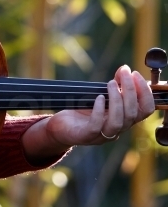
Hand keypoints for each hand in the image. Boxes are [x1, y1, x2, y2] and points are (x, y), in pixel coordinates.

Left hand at [22, 65, 154, 160]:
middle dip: (130, 91)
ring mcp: (102, 135)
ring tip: (111, 83)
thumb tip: (124, 70)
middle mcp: (117, 129)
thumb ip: (115, 87)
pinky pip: (97, 125)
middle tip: (124, 73)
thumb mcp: (101, 97)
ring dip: (117, 100)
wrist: (61, 127)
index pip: (145, 110)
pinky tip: (98, 97)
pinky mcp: (86, 135)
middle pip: (133, 114)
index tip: (136, 74)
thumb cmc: (83, 112)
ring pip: (118, 121)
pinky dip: (99, 110)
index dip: (145, 93)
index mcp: (124, 120)